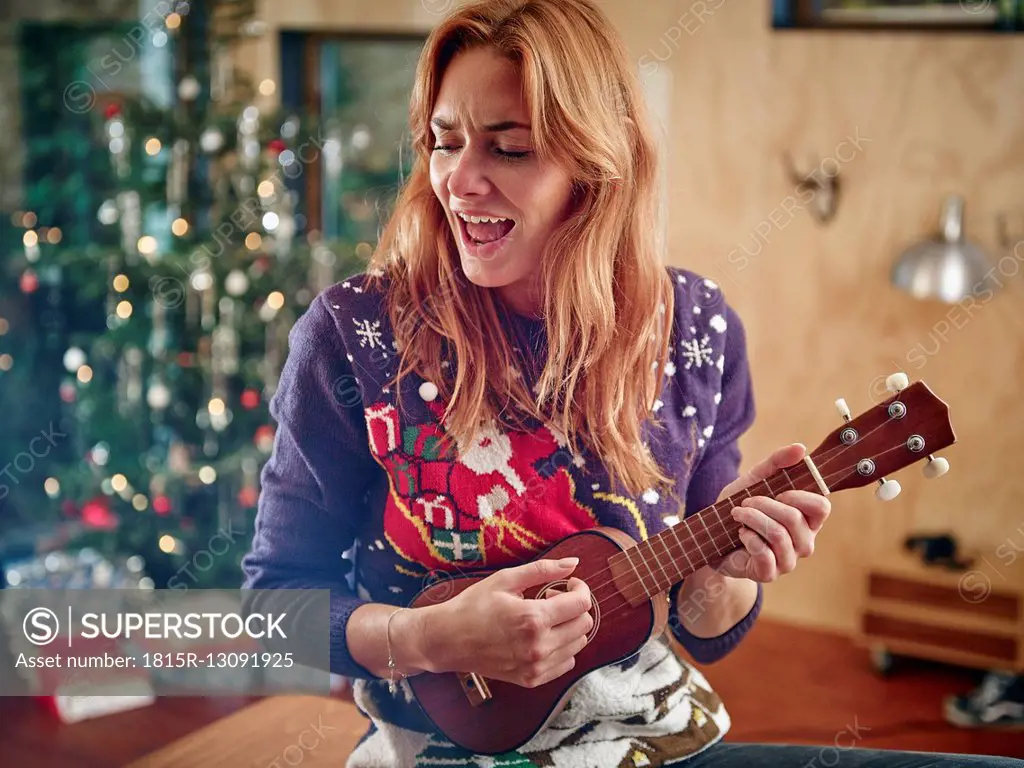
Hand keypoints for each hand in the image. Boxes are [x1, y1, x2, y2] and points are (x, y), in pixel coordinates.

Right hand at [422, 557, 592, 687]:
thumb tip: (574, 563)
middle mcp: (539, 646)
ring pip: (578, 644)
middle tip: (551, 598)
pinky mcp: (532, 679)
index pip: (582, 604)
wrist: (448, 640)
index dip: (580, 588)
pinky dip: (562, 647)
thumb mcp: (505, 580)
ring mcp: (536, 666)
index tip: (567, 584)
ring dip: (569, 626)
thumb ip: (543, 570)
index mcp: (534, 618)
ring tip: (544, 617)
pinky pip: (566, 663)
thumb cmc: (473, 606)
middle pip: (584, 624)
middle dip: (574, 606)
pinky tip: (543, 636)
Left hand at [710, 443, 830, 582]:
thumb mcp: (754, 480)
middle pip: (794, 519)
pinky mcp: (769, 574)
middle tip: (745, 503)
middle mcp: (804, 542)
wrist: (712, 537)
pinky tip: (740, 534)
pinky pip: (765, 554)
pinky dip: (748, 538)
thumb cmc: (740, 507)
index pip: (821, 507)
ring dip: (752, 519)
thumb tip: (801, 448)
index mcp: (807, 519)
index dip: (799, 496)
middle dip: (764, 505)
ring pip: (779, 535)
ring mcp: (788, 561)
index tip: (778, 491)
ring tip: (737, 514)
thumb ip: (777, 463)